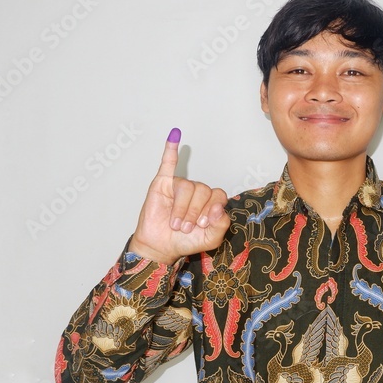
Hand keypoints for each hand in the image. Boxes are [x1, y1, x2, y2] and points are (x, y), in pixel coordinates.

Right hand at [128, 128, 229, 263]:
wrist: (161, 247)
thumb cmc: (185, 241)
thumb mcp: (211, 239)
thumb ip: (222, 224)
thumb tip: (218, 206)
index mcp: (210, 201)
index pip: (218, 195)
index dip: (211, 209)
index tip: (203, 224)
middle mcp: (197, 191)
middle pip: (203, 191)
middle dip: (194, 212)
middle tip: (185, 228)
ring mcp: (180, 186)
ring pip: (187, 187)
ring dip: (181, 209)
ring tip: (175, 224)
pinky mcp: (163, 183)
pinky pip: (168, 163)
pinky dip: (170, 148)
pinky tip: (174, 135)